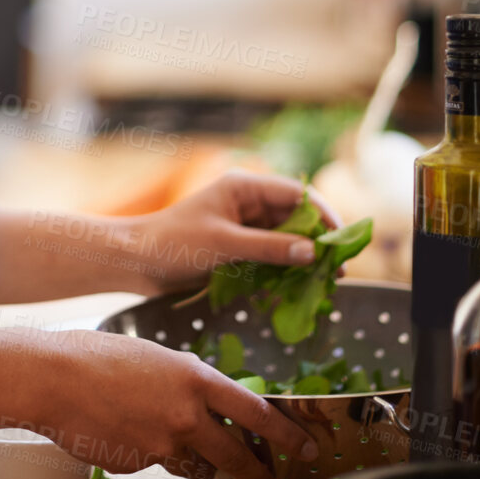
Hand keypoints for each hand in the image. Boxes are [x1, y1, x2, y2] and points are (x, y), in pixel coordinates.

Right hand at [35, 329, 317, 478]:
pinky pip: (158, 465)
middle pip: (237, 456)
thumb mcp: (154, 358)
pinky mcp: (139, 465)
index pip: (256, 412)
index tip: (306, 447)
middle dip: (256, 472)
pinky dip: (151, 455)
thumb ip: (185, 382)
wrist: (52, 377)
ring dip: (198, 462)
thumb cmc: (97, 355)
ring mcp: (163, 444)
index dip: (287, 435)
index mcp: (195, 379)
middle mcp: (186, 414)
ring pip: (197, 466)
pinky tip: (126, 432)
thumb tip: (203, 402)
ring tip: (173, 439)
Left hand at [122, 169, 342, 293]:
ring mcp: (243, 226)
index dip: (323, 214)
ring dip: (304, 260)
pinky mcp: (238, 249)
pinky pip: (271, 257)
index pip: (295, 193)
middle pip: (295, 218)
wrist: (137, 261)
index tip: (342, 240)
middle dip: (317, 242)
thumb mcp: (224, 244)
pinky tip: (297, 291)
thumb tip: (313, 251)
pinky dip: (284, 272)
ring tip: (326, 284)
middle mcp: (247, 203)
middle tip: (339, 270)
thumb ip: (269, 248)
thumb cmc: (174, 242)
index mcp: (244, 187)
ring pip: (286, 240)